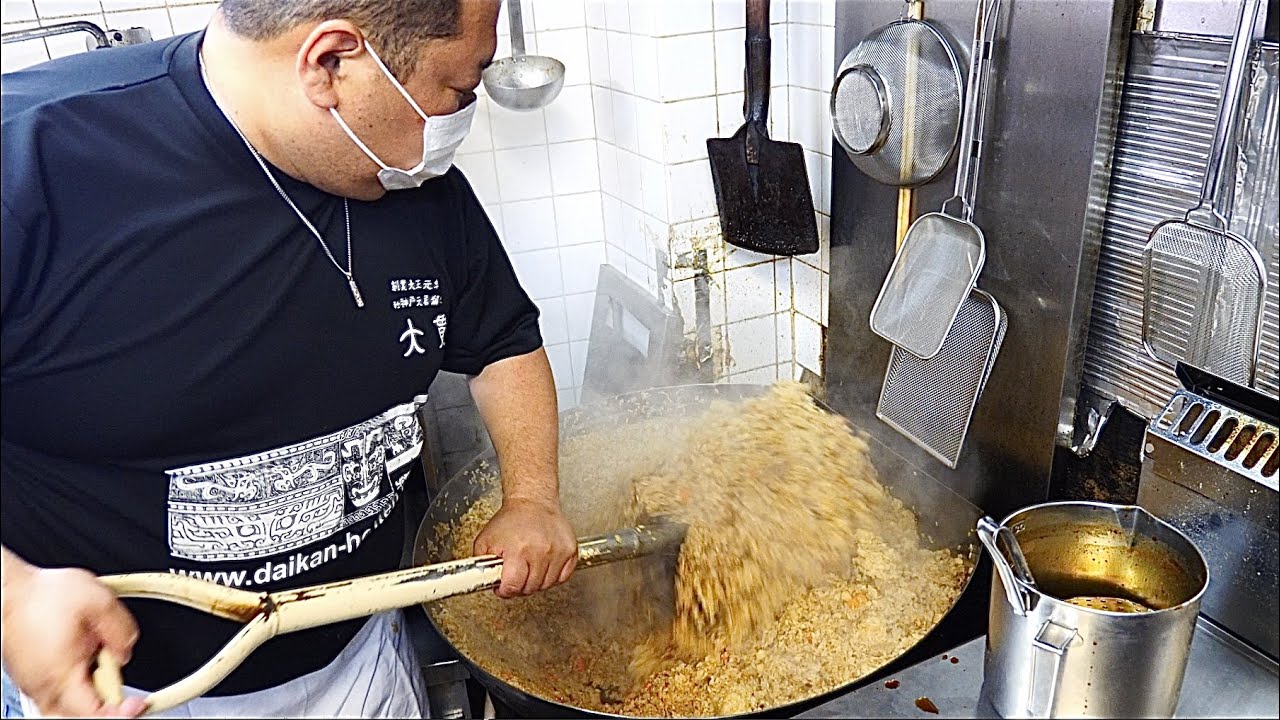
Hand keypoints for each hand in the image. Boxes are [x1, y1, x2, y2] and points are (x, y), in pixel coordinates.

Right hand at [1, 558, 145, 717]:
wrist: (7, 591)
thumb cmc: (41, 595)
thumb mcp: (99, 601)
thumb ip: (122, 630)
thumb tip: (126, 652)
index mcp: (61, 676)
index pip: (95, 714)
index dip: (122, 713)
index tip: (138, 703)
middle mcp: (44, 688)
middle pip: (79, 716)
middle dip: (105, 706)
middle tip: (120, 683)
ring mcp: (35, 684)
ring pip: (67, 708)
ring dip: (91, 694)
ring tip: (100, 663)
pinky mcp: (31, 677)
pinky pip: (58, 693)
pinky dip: (76, 684)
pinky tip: (84, 658)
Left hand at [472, 495, 577, 598]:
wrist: (532, 501)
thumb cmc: (511, 519)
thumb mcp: (486, 540)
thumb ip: (481, 564)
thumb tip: (483, 581)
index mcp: (518, 551)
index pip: (513, 586)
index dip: (505, 590)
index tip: (503, 587)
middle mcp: (540, 552)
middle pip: (531, 588)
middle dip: (520, 586)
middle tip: (515, 575)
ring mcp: (557, 551)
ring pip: (547, 585)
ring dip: (537, 581)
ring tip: (529, 567)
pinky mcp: (570, 550)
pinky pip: (563, 577)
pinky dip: (553, 576)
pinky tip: (544, 566)